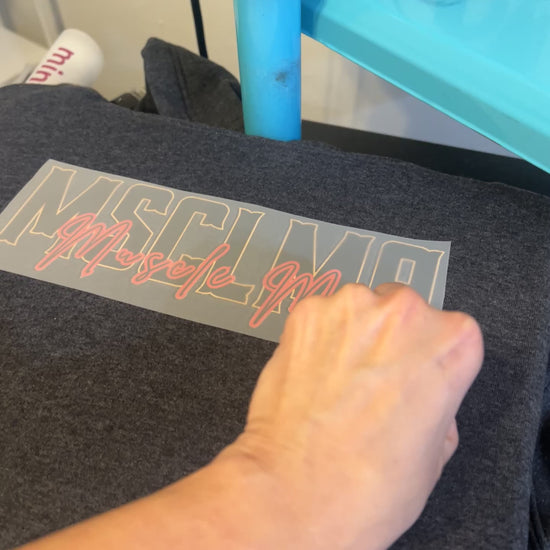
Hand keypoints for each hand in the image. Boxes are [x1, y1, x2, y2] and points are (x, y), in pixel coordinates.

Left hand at [222, 283, 482, 549]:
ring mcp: (351, 305)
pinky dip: (315, 339)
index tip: (410, 379)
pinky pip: (318, 318)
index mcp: (452, 341)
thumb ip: (438, 401)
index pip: (447, 332)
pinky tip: (309, 377)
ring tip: (333, 383)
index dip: (426, 359)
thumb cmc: (375, 484)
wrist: (298, 492)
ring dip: (349, 335)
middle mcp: (404, 310)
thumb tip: (421, 390)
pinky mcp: (305, 311)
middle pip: (401, 311)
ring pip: (357, 310)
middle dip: (388, 339)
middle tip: (368, 382)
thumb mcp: (436, 449)